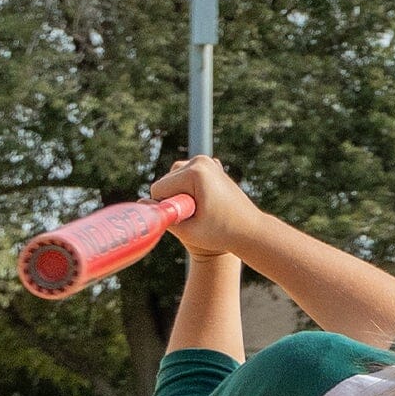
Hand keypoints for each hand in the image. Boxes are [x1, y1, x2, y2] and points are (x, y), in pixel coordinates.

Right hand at [147, 156, 266, 259]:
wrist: (252, 231)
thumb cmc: (222, 234)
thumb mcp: (188, 231)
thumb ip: (162, 217)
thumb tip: (141, 203)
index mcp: (195, 173)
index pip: (159, 189)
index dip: (169, 208)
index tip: (191, 218)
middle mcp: (200, 161)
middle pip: (166, 182)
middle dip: (176, 200)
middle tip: (199, 215)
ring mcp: (207, 161)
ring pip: (174, 179)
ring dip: (181, 195)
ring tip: (203, 210)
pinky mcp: (210, 166)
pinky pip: (185, 178)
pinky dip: (190, 190)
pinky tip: (206, 202)